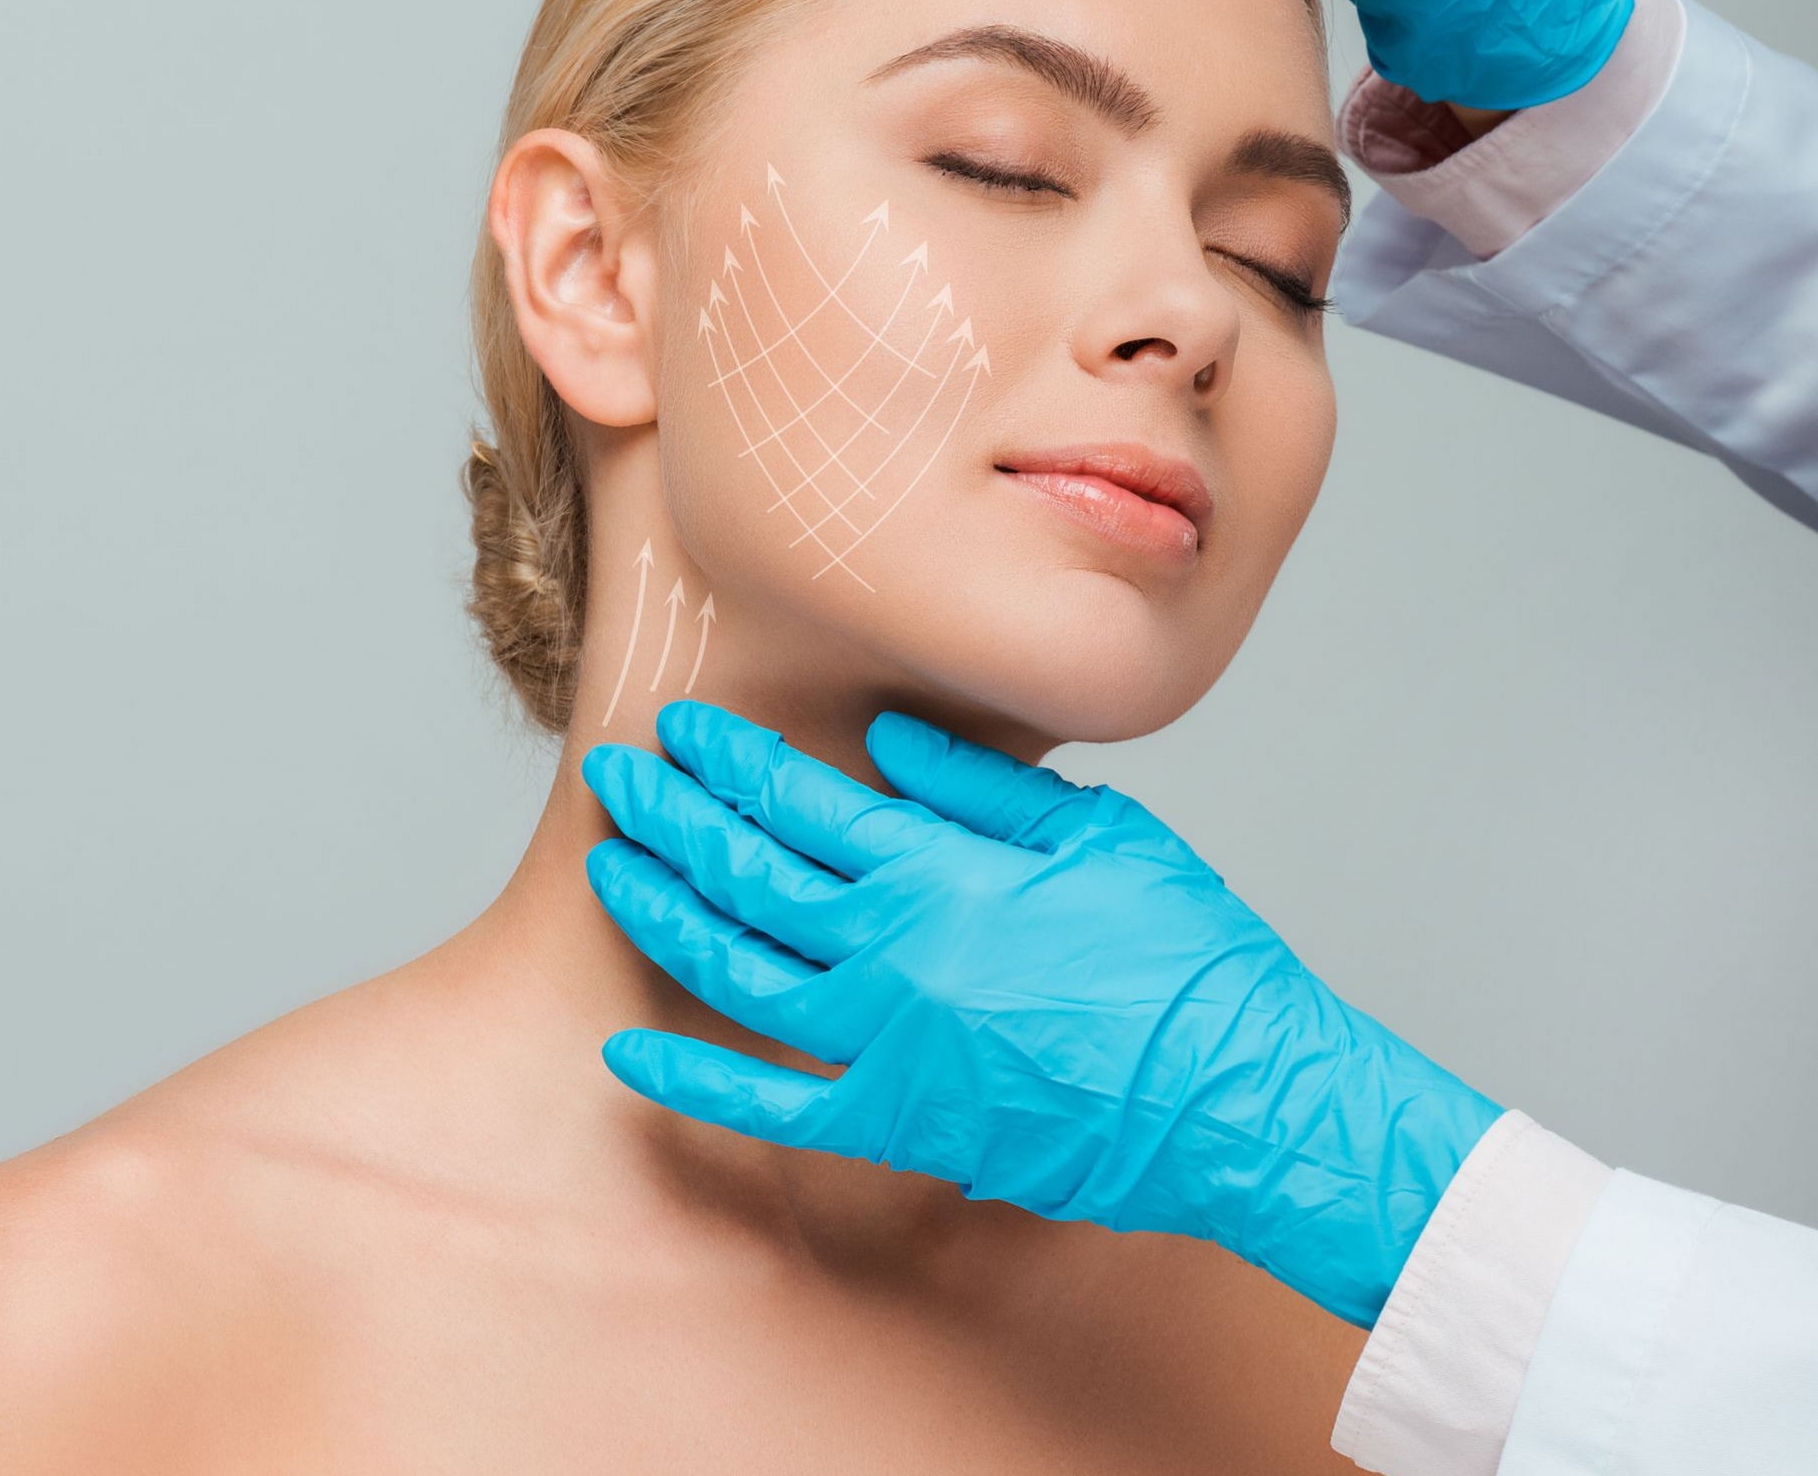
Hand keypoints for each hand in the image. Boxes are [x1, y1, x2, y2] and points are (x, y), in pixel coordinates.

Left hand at [581, 700, 1504, 1327]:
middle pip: (746, 871)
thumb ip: (981, 786)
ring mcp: (886, 1046)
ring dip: (661, 913)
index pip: (801, 798)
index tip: (684, 727)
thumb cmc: (1188, 957)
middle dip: (669, 815)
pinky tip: (628, 1059)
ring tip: (611, 866)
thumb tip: (887, 736)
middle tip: (614, 775)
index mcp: (942, 871)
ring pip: (736, 970)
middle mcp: (892, 953)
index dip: (732, 759)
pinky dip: (694, 1085)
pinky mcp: (899, 1125)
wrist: (1242, 1099)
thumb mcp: (1101, 834)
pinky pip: (771, 1108)